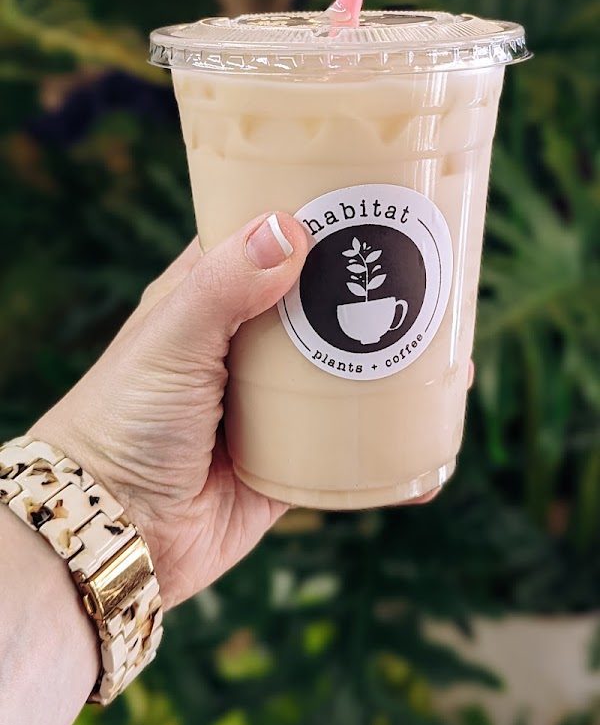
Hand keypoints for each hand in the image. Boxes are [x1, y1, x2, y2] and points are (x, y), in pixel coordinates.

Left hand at [32, 214, 473, 610]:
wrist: (114, 534)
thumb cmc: (121, 422)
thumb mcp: (171, 340)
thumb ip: (223, 287)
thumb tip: (289, 228)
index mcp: (209, 298)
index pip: (266, 238)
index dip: (312, 213)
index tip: (369, 190)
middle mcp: (245, 344)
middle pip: (320, 299)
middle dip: (370, 282)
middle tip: (432, 262)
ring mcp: (272, 403)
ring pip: (345, 366)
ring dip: (392, 353)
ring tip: (450, 335)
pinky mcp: (293, 461)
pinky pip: (355, 444)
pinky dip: (395, 437)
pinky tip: (436, 426)